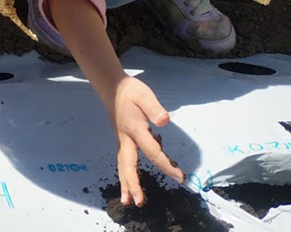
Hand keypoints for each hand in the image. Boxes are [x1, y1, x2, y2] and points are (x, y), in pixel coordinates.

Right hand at [107, 75, 183, 205]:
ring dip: (126, 184)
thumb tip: (164, 121)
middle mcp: (126, 139)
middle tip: (138, 202)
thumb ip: (154, 108)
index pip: (152, 151)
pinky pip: (123, 161)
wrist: (111, 87)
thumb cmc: (130, 91)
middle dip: (133, 184)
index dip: (166, 165)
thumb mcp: (144, 95)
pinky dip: (125, 175)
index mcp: (135, 129)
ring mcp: (122, 140)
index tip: (180, 177)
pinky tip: (128, 184)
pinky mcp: (122, 140)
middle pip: (128, 166)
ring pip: (123, 166)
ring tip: (127, 201)